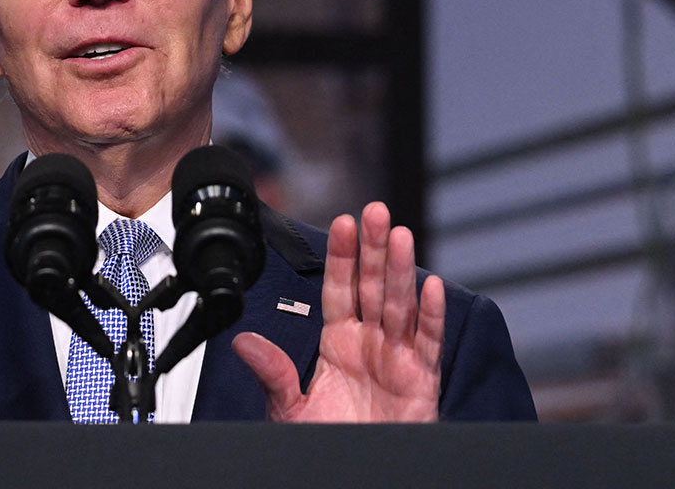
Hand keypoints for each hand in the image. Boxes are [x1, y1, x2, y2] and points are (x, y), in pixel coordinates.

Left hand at [234, 202, 443, 421]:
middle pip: (373, 286)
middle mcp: (370, 342)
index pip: (339, 289)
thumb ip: (273, 373)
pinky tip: (431, 287)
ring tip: (400, 235)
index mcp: (339, 342)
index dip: (341, 257)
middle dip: (373, 249)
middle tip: (375, 211)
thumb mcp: (291, 408)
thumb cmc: (330, 441)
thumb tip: (243, 342)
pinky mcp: (422, 380)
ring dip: (401, 270)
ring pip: (401, 305)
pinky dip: (432, 315)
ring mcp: (398, 357)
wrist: (357, 473)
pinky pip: (429, 343)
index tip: (342, 223)